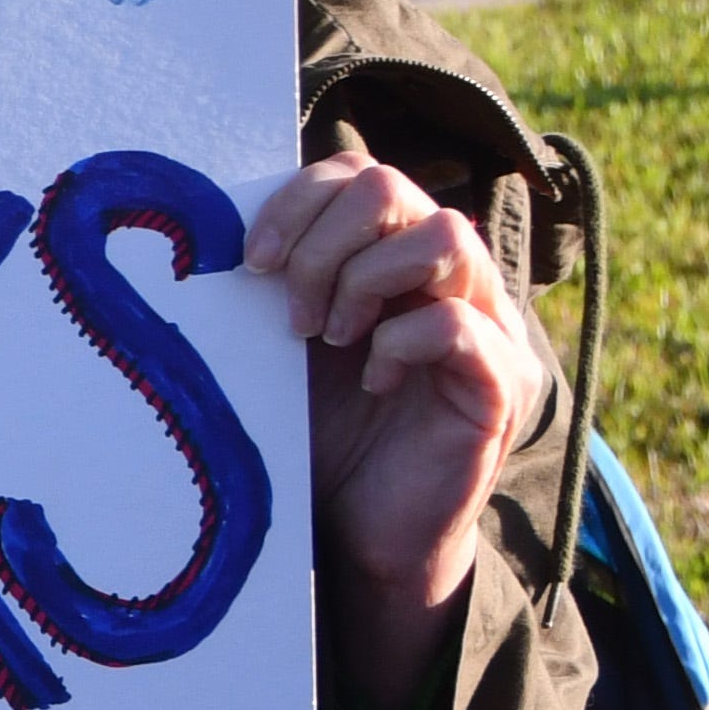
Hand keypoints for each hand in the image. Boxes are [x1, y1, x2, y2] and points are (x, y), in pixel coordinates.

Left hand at [245, 143, 532, 709]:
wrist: (366, 534)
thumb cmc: (326, 435)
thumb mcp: (287, 349)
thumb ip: (278, 284)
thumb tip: (207, 228)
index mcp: (396, 255)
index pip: (359, 175)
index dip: (301, 202)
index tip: (252, 260)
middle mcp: (449, 276)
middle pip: (399, 188)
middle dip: (327, 242)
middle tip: (293, 314)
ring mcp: (486, 324)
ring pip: (446, 237)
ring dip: (366, 280)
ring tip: (331, 339)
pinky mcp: (501, 383)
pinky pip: (459, 326)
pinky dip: (402, 343)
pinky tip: (373, 381)